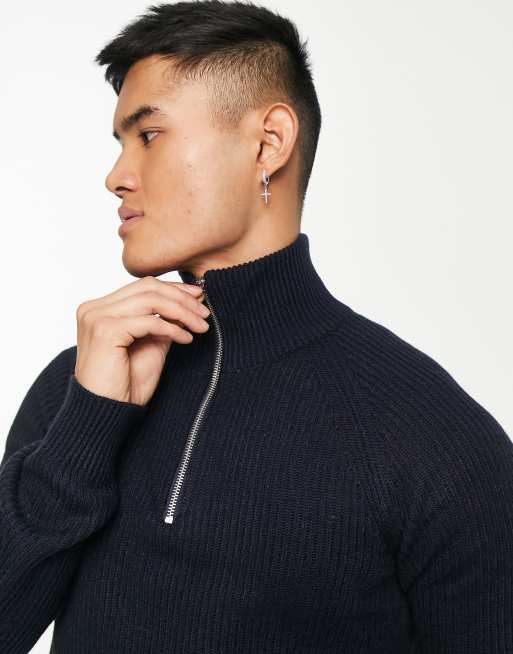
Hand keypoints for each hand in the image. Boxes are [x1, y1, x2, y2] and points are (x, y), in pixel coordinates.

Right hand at [74, 276, 209, 405]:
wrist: (106, 413)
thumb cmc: (125, 385)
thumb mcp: (151, 345)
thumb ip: (163, 322)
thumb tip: (189, 302)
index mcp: (100, 308)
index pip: (143, 286)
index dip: (174, 289)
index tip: (198, 296)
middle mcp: (94, 308)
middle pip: (148, 287)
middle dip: (182, 298)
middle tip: (205, 312)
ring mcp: (97, 317)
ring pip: (151, 300)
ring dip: (182, 312)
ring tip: (201, 326)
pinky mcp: (105, 331)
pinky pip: (149, 321)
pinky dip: (172, 328)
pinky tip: (186, 339)